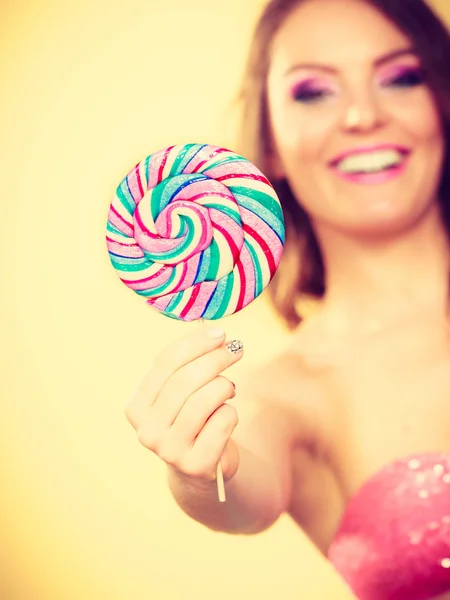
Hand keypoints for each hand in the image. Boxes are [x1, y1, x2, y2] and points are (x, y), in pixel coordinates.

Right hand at [125, 327, 243, 482]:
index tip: (220, 333)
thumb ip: (187, 364)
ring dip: (224, 386)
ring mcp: (168, 450)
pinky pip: (221, 422)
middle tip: (236, 349)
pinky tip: (227, 415)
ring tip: (229, 388)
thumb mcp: (181, 392)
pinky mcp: (195, 464)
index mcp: (136, 406)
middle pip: (184, 381)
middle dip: (215, 359)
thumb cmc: (192, 419)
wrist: (198, 468)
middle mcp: (147, 430)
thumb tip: (215, 333)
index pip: (164, 364)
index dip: (194, 344)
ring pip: (203, 400)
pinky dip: (231, 412)